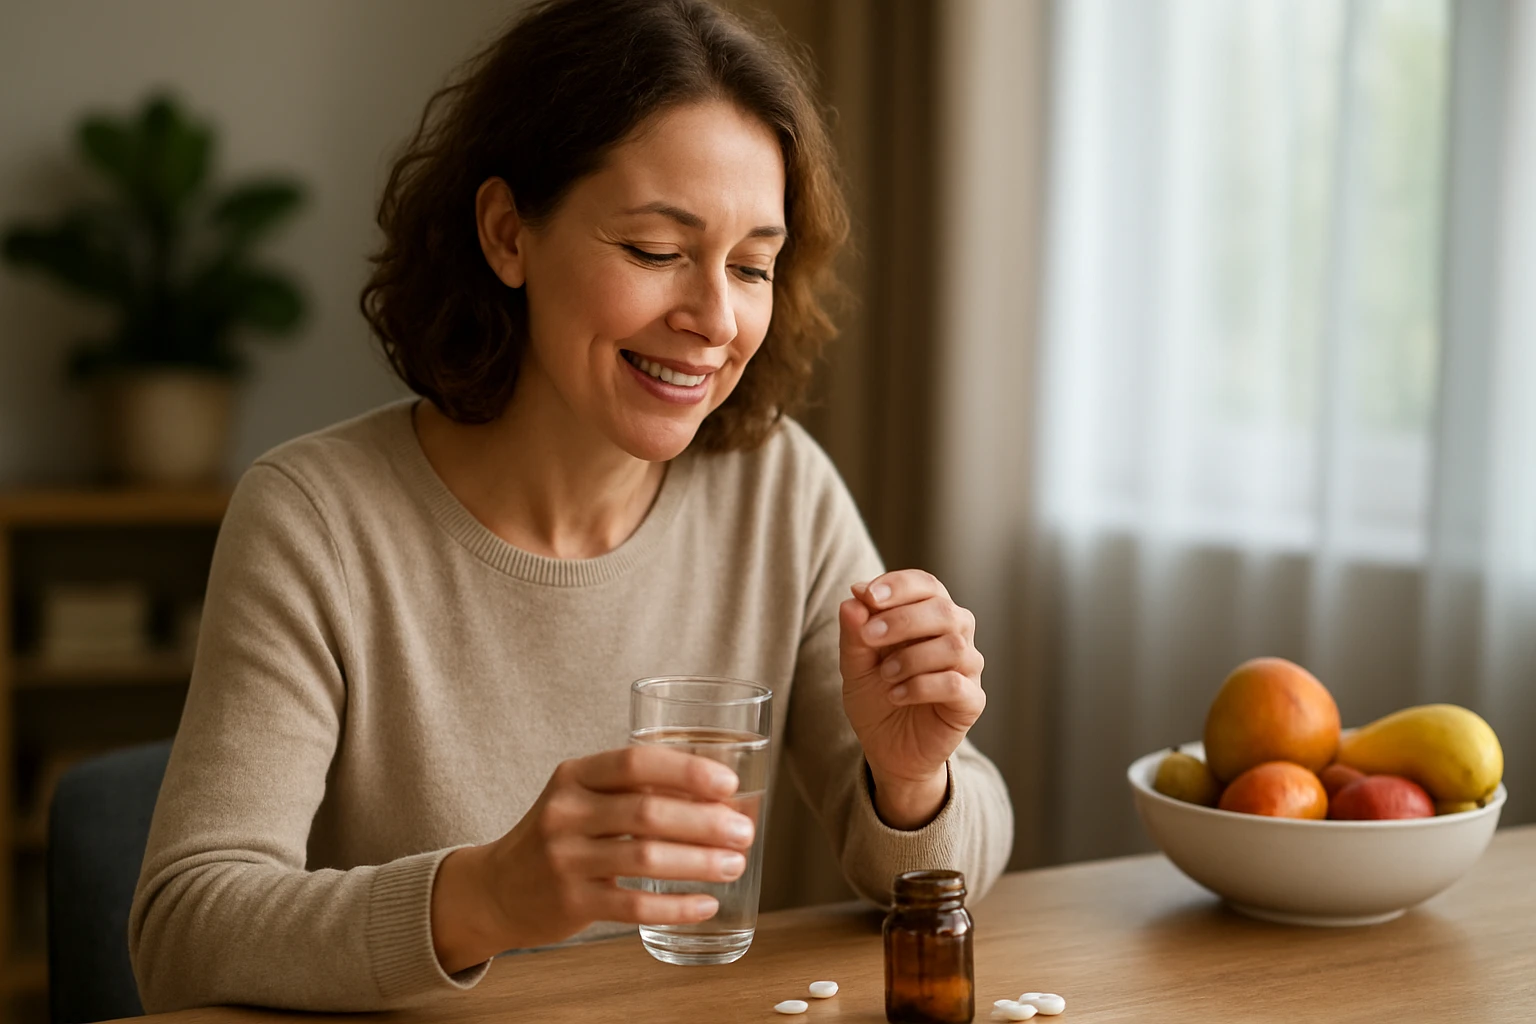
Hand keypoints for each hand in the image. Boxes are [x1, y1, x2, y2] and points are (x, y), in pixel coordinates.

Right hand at [430, 746, 756, 972]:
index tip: (728, 783)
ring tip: (734, 864)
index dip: (687, 771)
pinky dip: (676, 906)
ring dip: (699, 863)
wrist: (496, 888)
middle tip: (744, 831)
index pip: (635, 762)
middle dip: (705, 822)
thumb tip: (716, 793)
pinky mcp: (570, 903)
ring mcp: (565, 859)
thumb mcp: (582, 797)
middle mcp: (566, 813)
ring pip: (646, 859)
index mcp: (574, 776)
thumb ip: (633, 788)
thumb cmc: (559, 835)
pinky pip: (633, 907)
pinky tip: (705, 904)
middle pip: (648, 812)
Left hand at [840, 570, 985, 828]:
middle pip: (943, 609)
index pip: (926, 584)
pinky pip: (956, 684)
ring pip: (953, 645)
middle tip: (869, 636)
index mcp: (929, 616)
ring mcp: (967, 668)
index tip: (867, 595)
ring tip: (885, 676)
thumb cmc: (876, 698)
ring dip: (911, 657)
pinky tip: (897, 695)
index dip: (899, 585)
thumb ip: (854, 633)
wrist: (888, 748)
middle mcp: (955, 635)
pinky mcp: (971, 701)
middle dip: (902, 619)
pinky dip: (921, 686)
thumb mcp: (855, 665)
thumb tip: (853, 599)